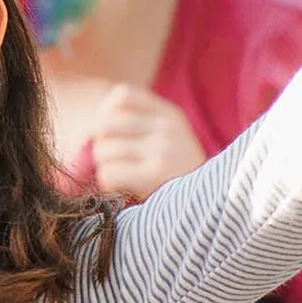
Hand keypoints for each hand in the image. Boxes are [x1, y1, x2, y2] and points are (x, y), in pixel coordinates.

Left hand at [90, 84, 205, 199]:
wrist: (212, 207)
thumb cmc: (176, 176)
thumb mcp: (166, 141)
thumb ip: (134, 128)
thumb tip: (89, 135)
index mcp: (169, 114)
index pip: (121, 95)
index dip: (105, 113)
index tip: (111, 134)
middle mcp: (167, 127)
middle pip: (103, 125)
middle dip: (100, 146)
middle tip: (114, 163)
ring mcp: (163, 149)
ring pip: (102, 151)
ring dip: (104, 169)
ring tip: (123, 178)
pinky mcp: (155, 175)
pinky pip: (108, 174)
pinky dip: (107, 184)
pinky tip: (123, 189)